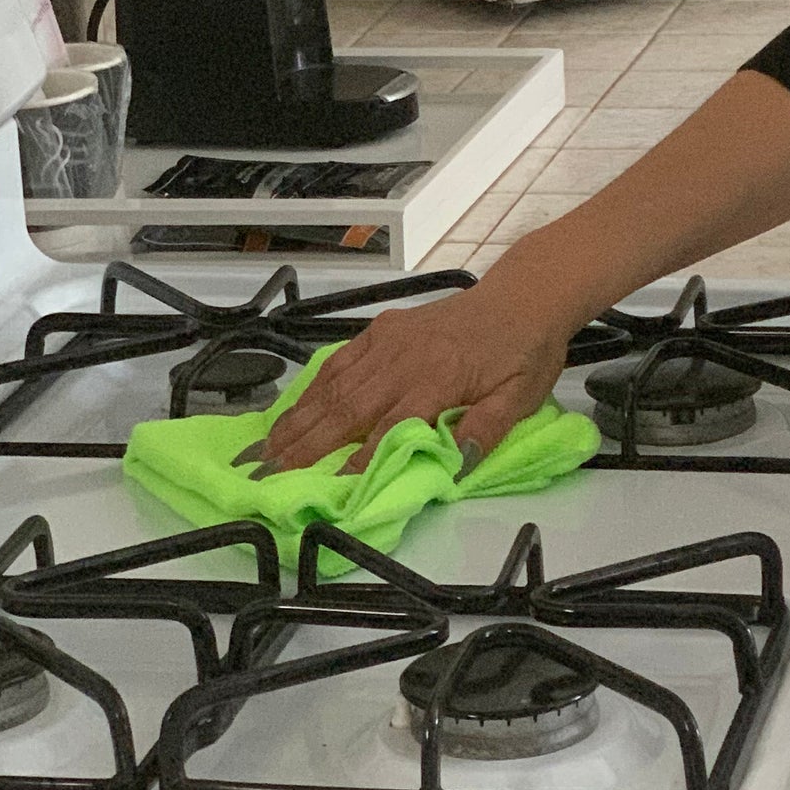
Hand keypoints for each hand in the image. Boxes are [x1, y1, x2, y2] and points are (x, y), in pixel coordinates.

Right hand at [255, 244, 577, 474]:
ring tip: (265, 451)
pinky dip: (313, 387)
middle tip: (268, 477)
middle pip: (348, 409)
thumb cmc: (524, 352)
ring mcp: (390, 340)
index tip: (329, 494)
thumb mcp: (522, 397)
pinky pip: (340, 361)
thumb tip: (456, 464)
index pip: (391, 430)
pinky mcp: (383, 328)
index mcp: (439, 379)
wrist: (523, 296)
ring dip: (298, 420)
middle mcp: (406, 358)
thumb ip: (487, 429)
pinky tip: (293, 410)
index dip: (358, 463)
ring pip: (334, 385)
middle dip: (306, 446)